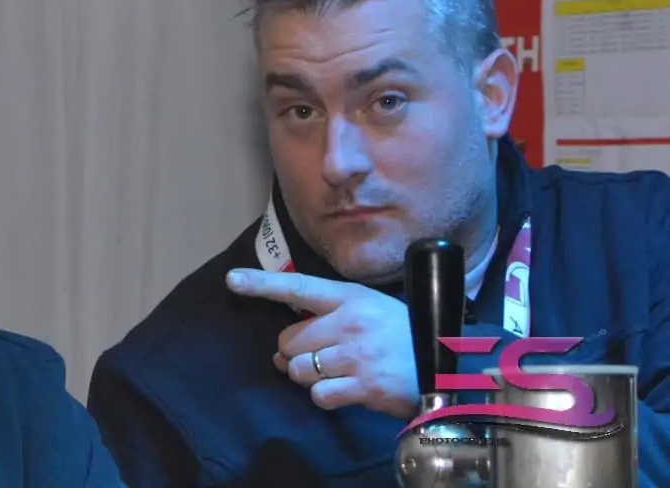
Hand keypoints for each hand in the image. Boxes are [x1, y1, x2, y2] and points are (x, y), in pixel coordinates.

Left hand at [227, 268, 419, 418]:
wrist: (445, 362)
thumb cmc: (400, 334)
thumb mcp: (368, 309)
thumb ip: (326, 319)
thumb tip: (280, 351)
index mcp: (350, 298)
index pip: (298, 287)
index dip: (262, 284)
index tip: (232, 280)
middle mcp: (350, 323)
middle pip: (289, 341)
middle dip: (297, 353)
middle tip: (322, 356)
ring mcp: (357, 355)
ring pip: (300, 370)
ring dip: (310, 377)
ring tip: (336, 373)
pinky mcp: (365, 386)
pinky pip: (320, 395)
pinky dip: (326, 397)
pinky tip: (346, 390)